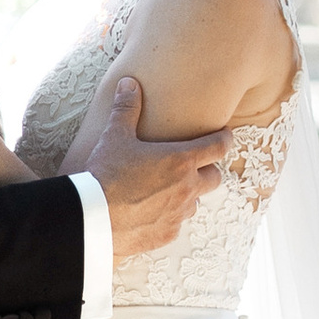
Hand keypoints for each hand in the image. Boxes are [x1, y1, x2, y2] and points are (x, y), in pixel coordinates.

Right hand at [70, 70, 230, 253]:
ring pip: (196, 203)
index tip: (225, 135)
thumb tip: (129, 83)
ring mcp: (179, 214)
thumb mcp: (115, 136)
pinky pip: (178, 224)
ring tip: (168, 190)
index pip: (219, 146)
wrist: (92, 218)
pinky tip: (152, 212)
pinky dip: (170, 217)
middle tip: (193, 165)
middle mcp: (187, 188)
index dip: (225, 138)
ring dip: (188, 195)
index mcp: (181, 160)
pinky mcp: (167, 235)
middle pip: (215, 178)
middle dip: (207, 170)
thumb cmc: (105, 173)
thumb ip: (126, 108)